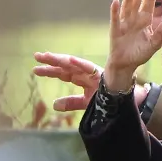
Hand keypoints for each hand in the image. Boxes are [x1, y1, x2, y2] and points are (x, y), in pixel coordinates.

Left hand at [33, 52, 148, 110]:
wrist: (125, 103)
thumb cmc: (108, 100)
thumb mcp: (85, 102)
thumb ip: (71, 102)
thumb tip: (53, 104)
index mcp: (82, 78)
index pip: (63, 73)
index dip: (50, 71)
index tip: (35, 69)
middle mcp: (86, 73)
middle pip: (65, 66)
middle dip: (51, 61)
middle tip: (36, 56)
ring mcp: (93, 72)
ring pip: (74, 64)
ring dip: (61, 59)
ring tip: (48, 56)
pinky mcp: (102, 74)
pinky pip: (89, 68)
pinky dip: (80, 63)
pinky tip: (69, 60)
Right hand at [105, 0, 161, 89]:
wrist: (126, 65)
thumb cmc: (140, 53)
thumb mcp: (153, 45)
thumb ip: (161, 34)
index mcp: (145, 20)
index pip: (149, 3)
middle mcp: (134, 19)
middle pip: (137, 0)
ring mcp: (124, 23)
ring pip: (127, 6)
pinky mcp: (115, 30)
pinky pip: (115, 19)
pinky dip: (115, 10)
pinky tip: (115, 1)